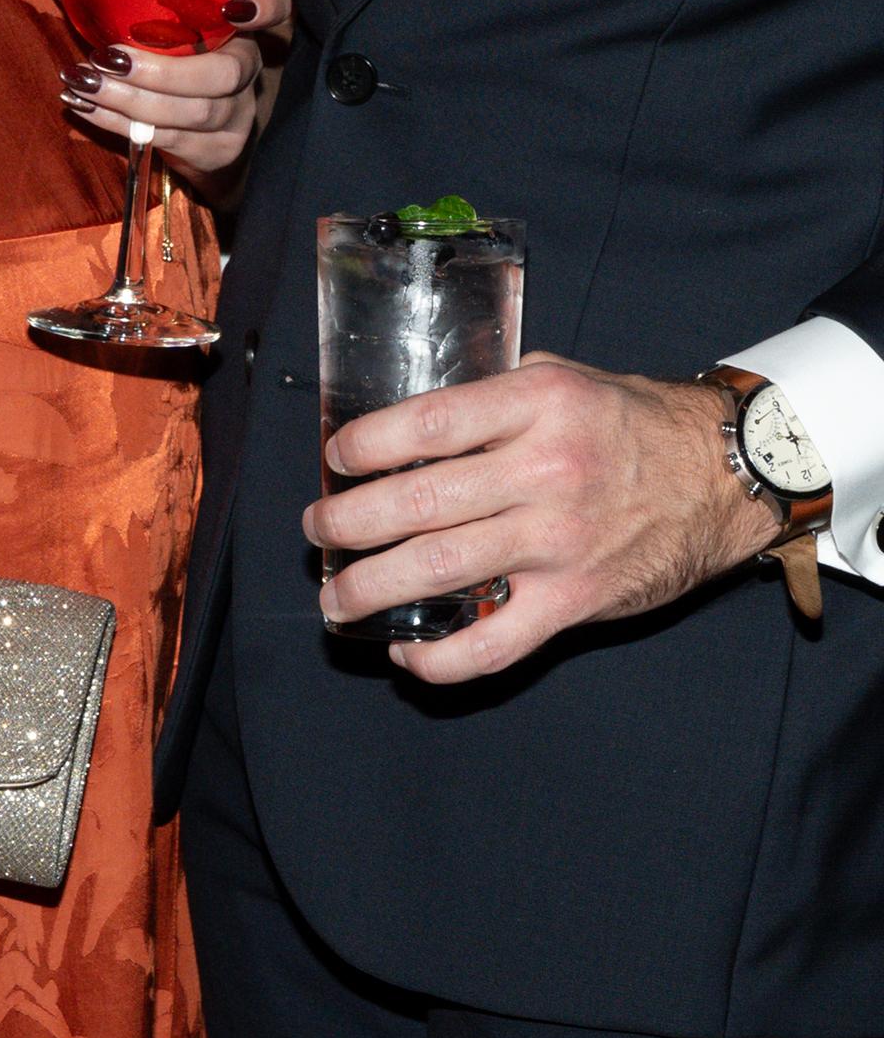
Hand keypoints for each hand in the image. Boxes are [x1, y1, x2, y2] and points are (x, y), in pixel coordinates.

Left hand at [57, 0, 292, 187]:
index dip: (267, 7)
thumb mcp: (150, 28)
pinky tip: (86, 108)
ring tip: (84, 83)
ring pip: (195, 113)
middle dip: (162, 70)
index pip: (279, 8)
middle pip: (225, 73)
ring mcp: (238, 115)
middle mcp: (250, 70)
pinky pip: (171, 141)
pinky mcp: (217, 151)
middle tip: (107, 59)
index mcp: (241, 28)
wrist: (194, 138)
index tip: (236, 5)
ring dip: (132, 100)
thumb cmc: (165, 64)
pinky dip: (121, 124)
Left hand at [304, 353, 781, 685]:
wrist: (720, 475)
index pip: (426, 424)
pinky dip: (439, 659)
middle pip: (417, 502)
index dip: (366, 445)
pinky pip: (494, 644)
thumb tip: (411, 418)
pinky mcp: (575, 599)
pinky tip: (407, 653)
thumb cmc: (630, 422)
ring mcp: (558, 540)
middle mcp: (544, 470)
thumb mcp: (562, 378)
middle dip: (348, 523)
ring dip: (369, 588)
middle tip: (318, 531)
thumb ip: (492, 394)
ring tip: (336, 597)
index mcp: (535, 405)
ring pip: (438, 571)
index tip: (336, 459)